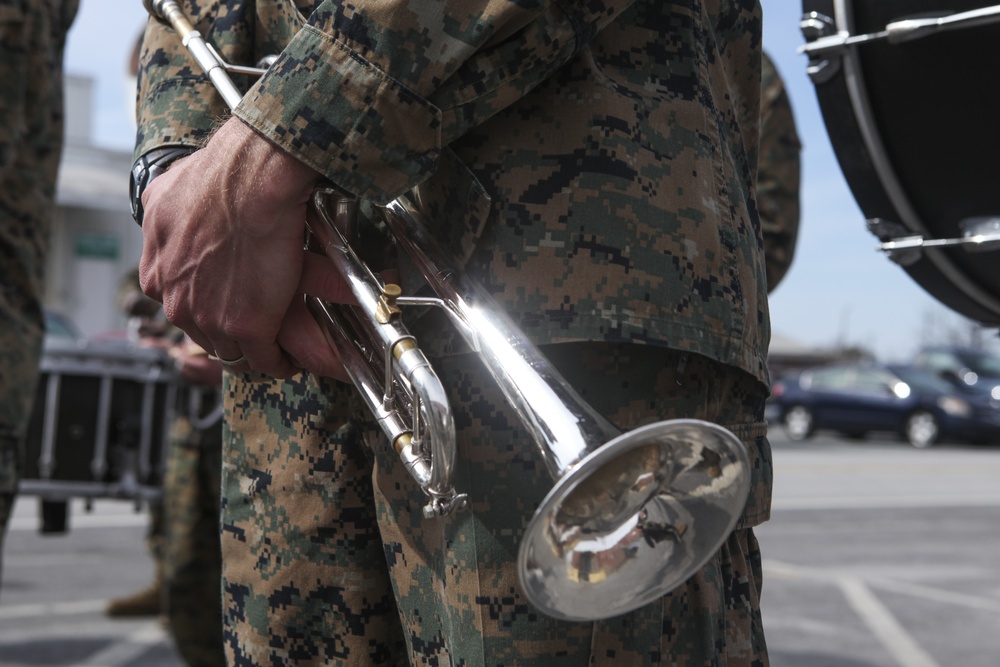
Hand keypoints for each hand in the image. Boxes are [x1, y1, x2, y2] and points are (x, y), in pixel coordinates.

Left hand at [138, 117, 352, 379]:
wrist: (251, 178)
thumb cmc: (218, 175)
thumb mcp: (166, 192)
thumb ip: (163, 215)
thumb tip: (162, 209)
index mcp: (157, 274)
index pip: (181, 306)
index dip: (206, 307)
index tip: (226, 306)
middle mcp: (176, 301)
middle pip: (203, 333)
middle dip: (227, 332)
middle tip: (254, 327)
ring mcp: (209, 318)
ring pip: (231, 350)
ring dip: (252, 350)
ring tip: (274, 347)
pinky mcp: (247, 328)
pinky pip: (265, 359)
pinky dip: (278, 362)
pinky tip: (289, 360)